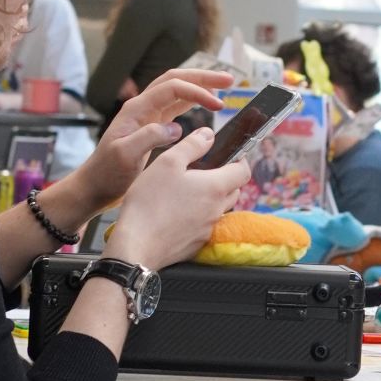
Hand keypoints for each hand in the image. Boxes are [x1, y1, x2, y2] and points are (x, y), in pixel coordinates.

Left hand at [68, 69, 234, 207]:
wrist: (95, 185)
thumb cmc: (107, 173)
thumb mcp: (124, 156)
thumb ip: (148, 137)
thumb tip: (175, 127)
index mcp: (136, 110)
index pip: (172, 88)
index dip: (197, 92)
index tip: (219, 105)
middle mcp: (142, 107)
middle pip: (176, 80)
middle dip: (203, 77)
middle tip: (229, 80)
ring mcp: (147, 115)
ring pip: (177, 91)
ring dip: (200, 85)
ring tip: (224, 87)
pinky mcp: (152, 127)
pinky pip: (175, 106)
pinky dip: (193, 101)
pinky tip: (206, 103)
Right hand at [111, 130, 251, 273]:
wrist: (136, 244)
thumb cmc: (150, 201)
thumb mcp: (168, 162)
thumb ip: (192, 146)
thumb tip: (209, 135)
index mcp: (215, 187)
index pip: (243, 172)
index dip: (240, 161)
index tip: (231, 156)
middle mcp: (217, 210)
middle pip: (233, 191)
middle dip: (225, 179)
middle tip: (204, 172)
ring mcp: (208, 230)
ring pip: (219, 209)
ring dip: (211, 199)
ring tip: (188, 192)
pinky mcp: (196, 244)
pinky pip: (205, 226)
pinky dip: (198, 217)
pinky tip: (177, 214)